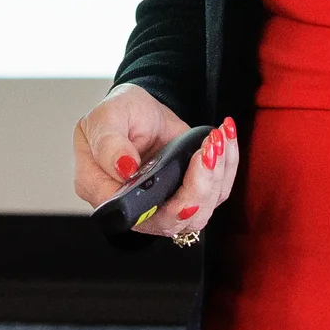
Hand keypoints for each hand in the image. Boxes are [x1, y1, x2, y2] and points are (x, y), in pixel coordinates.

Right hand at [72, 83, 239, 238]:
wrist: (139, 109)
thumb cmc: (116, 115)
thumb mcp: (104, 118)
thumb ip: (108, 143)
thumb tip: (125, 168)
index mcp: (103, 191)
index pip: (134, 214)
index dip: (165, 204)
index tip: (186, 177)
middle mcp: (135, 206)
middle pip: (173, 220)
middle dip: (199, 189)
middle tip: (209, 150)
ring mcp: (164, 203)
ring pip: (199, 211)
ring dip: (216, 176)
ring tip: (216, 139)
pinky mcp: (188, 192)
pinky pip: (215, 193)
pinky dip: (227, 167)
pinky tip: (225, 140)